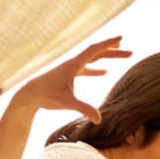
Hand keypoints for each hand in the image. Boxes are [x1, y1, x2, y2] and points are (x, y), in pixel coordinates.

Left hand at [11, 37, 131, 120]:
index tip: (121, 39)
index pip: (94, 50)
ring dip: (107, 58)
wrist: (29, 95)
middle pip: (97, 54)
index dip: (108, 44)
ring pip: (92, 60)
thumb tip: (99, 120)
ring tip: (122, 54)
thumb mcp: (67, 102)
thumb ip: (84, 109)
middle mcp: (73, 64)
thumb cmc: (46, 96)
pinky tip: (104, 72)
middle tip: (130, 52)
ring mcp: (70, 69)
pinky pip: (86, 69)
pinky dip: (96, 69)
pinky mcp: (68, 76)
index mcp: (74, 65)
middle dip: (114, 52)